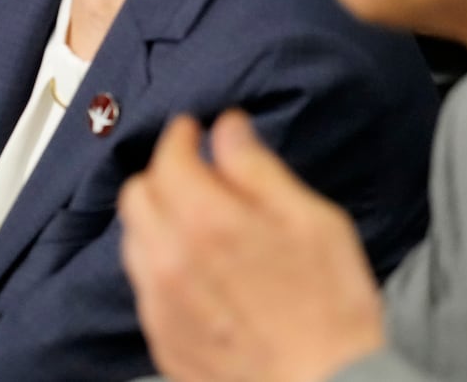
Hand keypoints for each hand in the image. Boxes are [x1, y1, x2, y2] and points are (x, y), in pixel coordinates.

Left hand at [119, 111, 385, 381]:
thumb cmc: (332, 307)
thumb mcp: (313, 221)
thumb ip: (258, 168)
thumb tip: (226, 127)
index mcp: (206, 220)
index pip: (167, 157)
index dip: (180, 137)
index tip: (193, 131)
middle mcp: (168, 258)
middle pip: (137, 194)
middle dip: (162, 175)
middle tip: (194, 177)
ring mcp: (160, 303)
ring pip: (133, 239)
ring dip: (156, 220)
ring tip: (193, 225)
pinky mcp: (162, 338)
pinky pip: (144, 285)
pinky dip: (160, 265)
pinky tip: (194, 272)